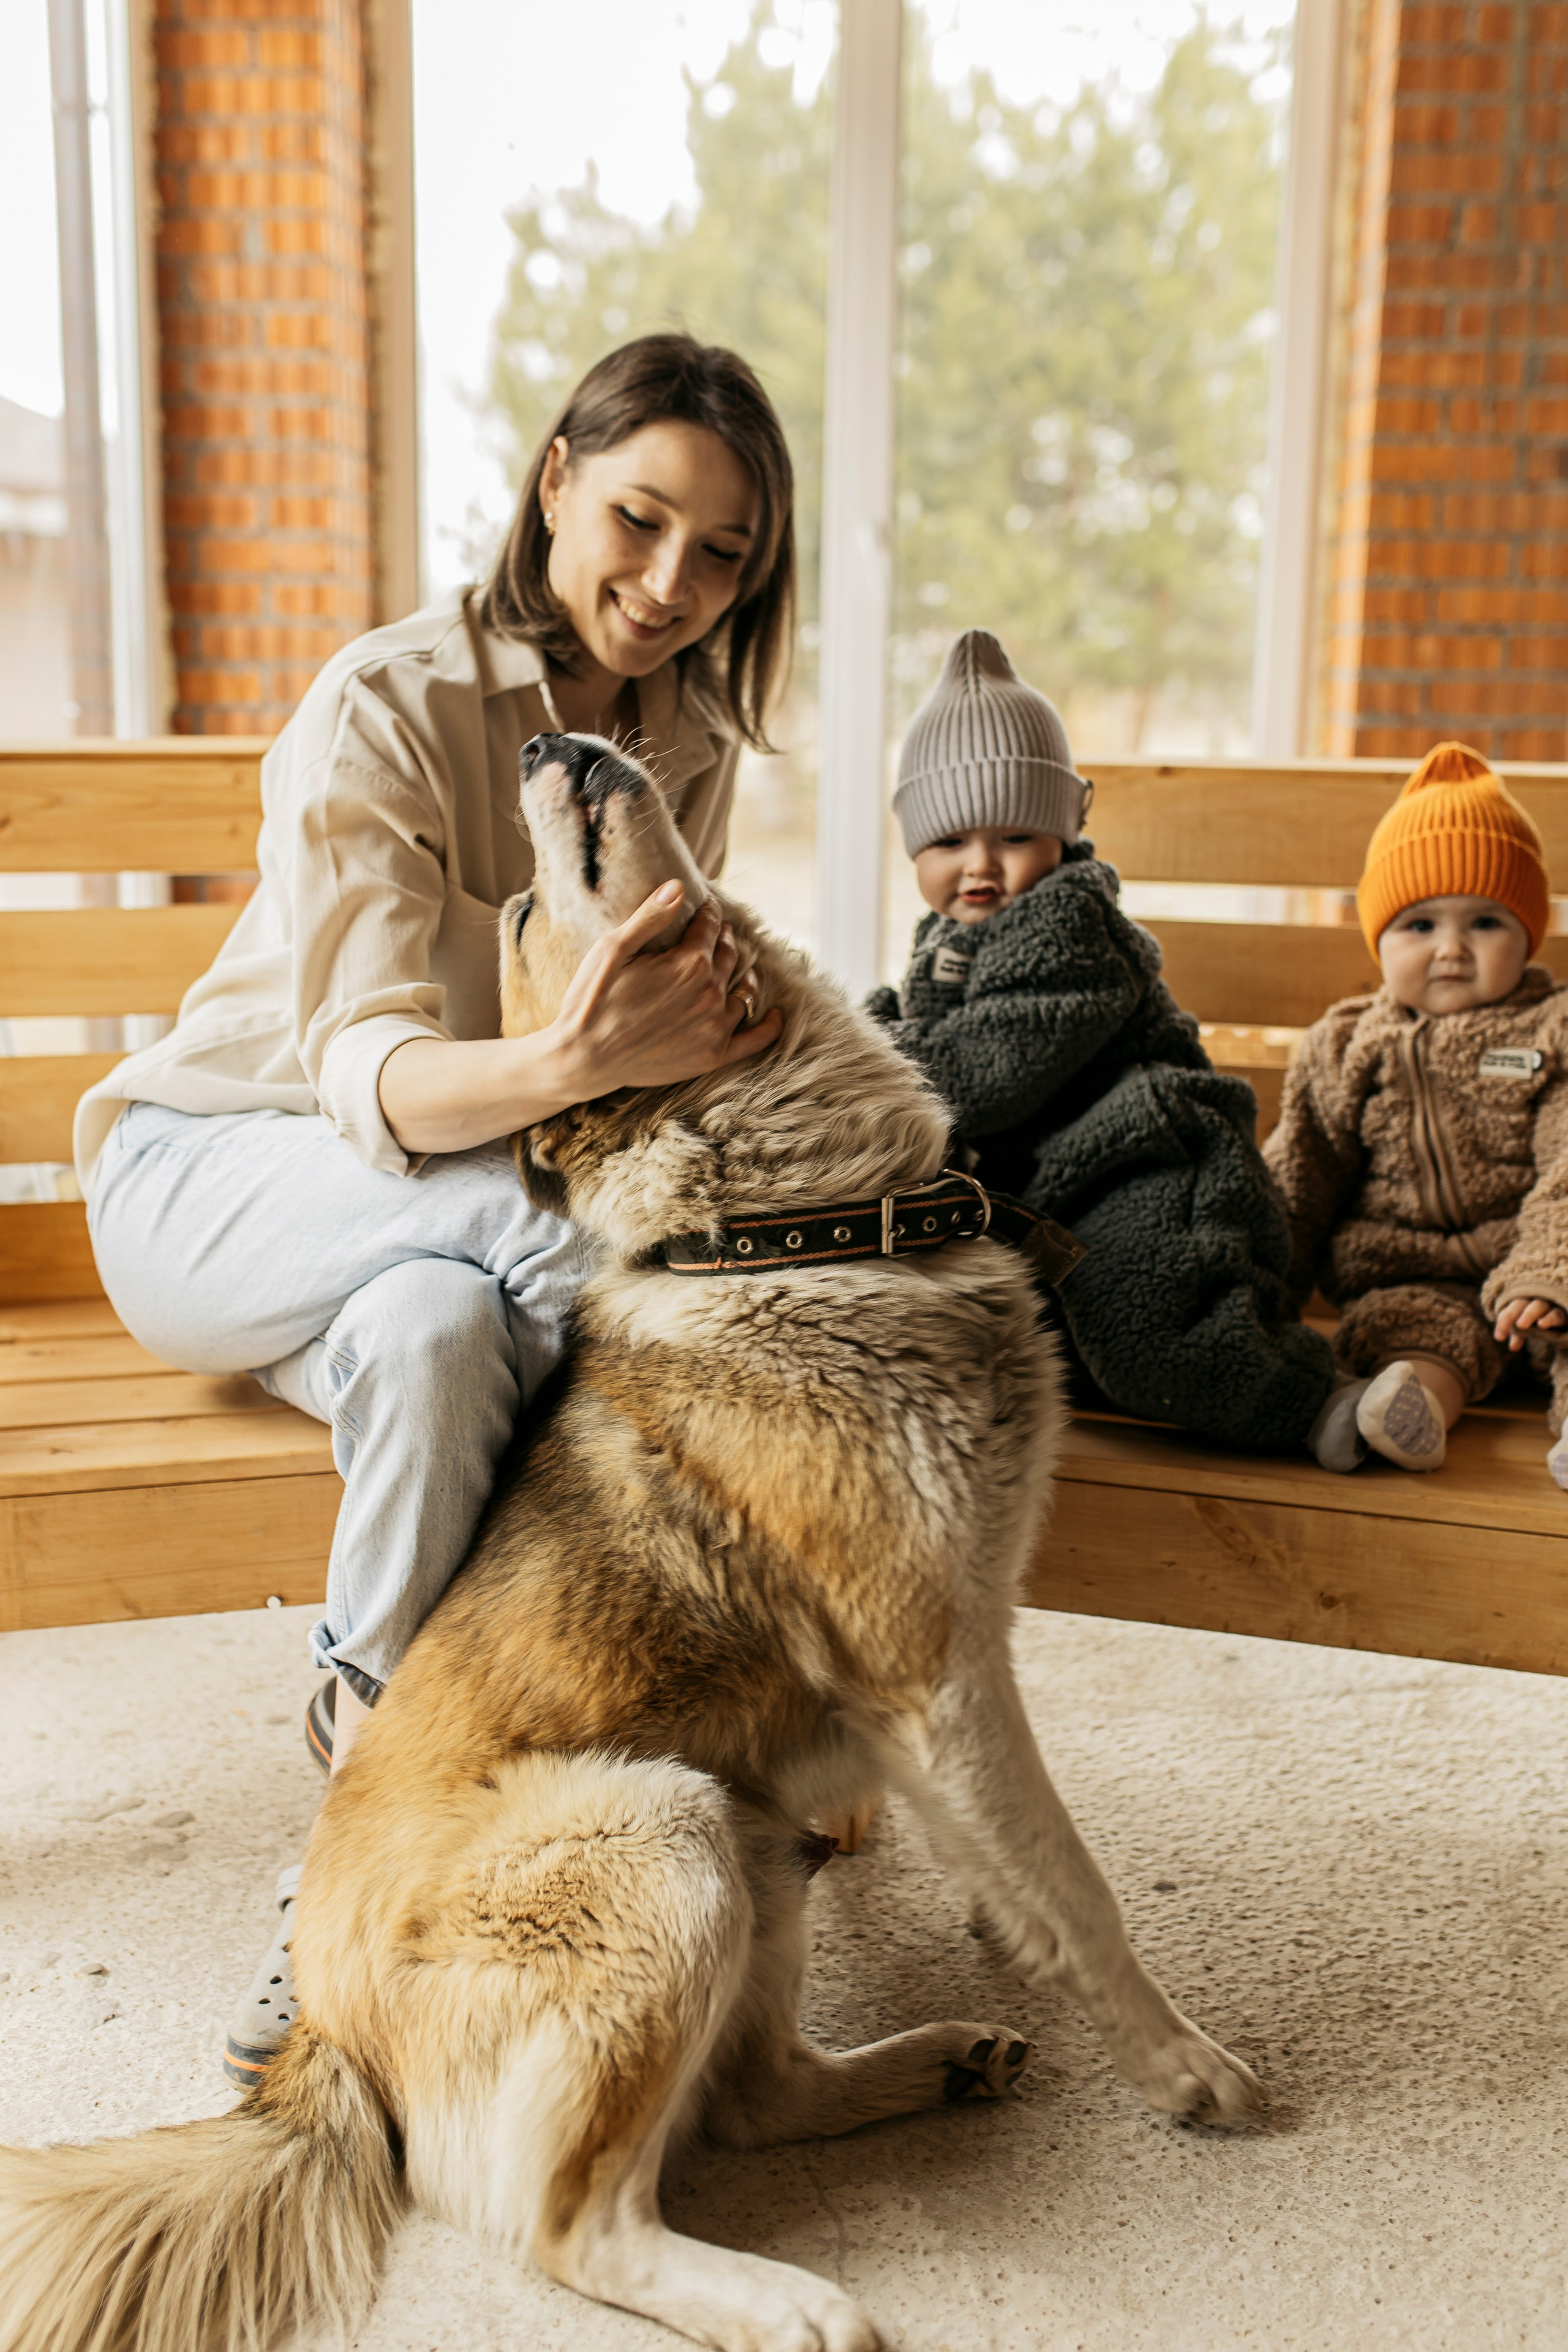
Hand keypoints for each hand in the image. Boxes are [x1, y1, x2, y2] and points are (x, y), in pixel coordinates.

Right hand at [551, 880, 782, 1097]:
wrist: (583, 1059)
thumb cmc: (591, 1001)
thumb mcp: (612, 949)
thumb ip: (649, 917)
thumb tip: (679, 887)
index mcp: (688, 963)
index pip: (710, 928)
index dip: (709, 914)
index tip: (708, 908)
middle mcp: (709, 993)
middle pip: (729, 956)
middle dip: (725, 940)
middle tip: (721, 934)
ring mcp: (715, 1027)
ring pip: (744, 992)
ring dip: (744, 974)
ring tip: (741, 967)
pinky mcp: (713, 1055)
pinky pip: (754, 1039)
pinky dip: (770, 1026)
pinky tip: (777, 1015)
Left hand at [1493, 1297, 1567, 1350]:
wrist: (1563, 1320)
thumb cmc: (1540, 1320)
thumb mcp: (1527, 1328)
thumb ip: (1518, 1334)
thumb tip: (1513, 1347)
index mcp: (1522, 1302)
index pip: (1508, 1309)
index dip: (1503, 1321)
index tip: (1499, 1338)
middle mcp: (1534, 1300)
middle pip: (1520, 1303)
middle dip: (1511, 1315)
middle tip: (1504, 1329)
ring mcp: (1549, 1305)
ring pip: (1538, 1306)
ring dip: (1528, 1314)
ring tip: (1520, 1325)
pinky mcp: (1562, 1313)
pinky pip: (1556, 1314)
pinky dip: (1549, 1318)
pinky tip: (1541, 1325)